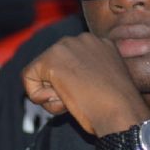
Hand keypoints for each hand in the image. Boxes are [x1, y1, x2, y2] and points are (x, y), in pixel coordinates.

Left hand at [22, 33, 149, 135]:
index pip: (71, 61)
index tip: (88, 95)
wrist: (121, 110)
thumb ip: (91, 73)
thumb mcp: (109, 81)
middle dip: (59, 86)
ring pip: (40, 70)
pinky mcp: (51, 59)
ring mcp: (66, 46)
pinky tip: (61, 100)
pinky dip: (37, 95)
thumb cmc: (119, 104)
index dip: (74, 83)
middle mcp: (82, 39)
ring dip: (51, 92)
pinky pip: (28, 77)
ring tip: (72, 100)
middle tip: (79, 99)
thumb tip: (67, 80)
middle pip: (54, 63)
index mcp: (100, 43)